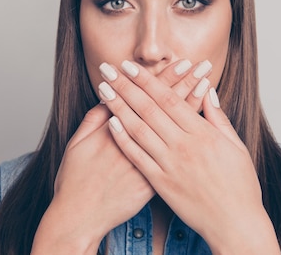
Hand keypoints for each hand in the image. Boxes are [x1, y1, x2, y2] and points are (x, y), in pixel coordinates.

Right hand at [31, 59, 204, 253]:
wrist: (78, 217)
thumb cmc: (75, 180)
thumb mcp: (77, 144)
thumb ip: (94, 119)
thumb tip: (107, 97)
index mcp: (116, 129)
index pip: (145, 96)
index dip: (163, 78)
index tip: (180, 62)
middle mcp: (135, 142)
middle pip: (165, 107)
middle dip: (184, 83)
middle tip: (201, 64)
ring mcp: (148, 163)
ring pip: (174, 128)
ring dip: (190, 103)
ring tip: (205, 83)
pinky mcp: (154, 182)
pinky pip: (177, 154)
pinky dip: (188, 137)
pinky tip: (201, 122)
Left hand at [99, 60, 280, 253]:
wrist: (236, 223)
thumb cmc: (240, 186)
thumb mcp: (235, 146)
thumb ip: (218, 118)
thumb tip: (208, 92)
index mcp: (202, 133)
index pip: (169, 98)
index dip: (147, 80)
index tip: (130, 66)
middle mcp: (184, 145)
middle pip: (148, 108)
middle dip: (126, 86)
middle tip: (108, 69)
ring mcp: (171, 165)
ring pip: (139, 129)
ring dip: (118, 107)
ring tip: (103, 90)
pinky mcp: (161, 184)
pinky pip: (138, 157)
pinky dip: (124, 139)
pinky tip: (111, 123)